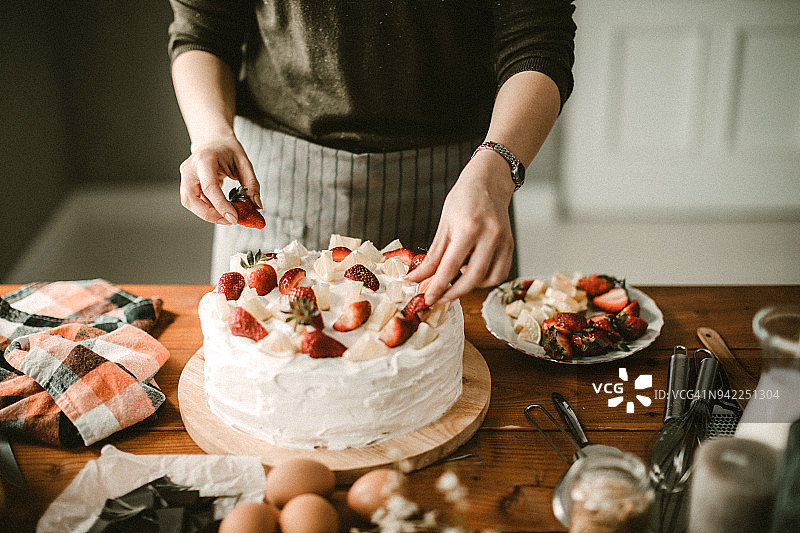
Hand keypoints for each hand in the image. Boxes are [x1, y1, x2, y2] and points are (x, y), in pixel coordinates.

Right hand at [178, 132, 260, 223]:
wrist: (213, 141)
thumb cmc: (228, 150)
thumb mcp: (244, 163)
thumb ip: (251, 184)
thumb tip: (257, 206)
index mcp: (204, 160)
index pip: (209, 187)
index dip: (221, 205)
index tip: (234, 218)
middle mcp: (189, 169)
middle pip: (192, 199)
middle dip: (211, 215)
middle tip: (231, 220)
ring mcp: (185, 178)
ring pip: (190, 204)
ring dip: (209, 214)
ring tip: (228, 215)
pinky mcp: (186, 185)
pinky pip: (194, 203)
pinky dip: (208, 210)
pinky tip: (221, 210)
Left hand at [406, 149, 515, 303]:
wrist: (489, 182)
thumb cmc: (464, 199)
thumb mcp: (444, 225)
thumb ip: (433, 255)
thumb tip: (417, 277)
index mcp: (468, 228)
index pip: (450, 267)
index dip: (437, 287)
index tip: (426, 298)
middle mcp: (489, 236)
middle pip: (472, 278)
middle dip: (453, 293)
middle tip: (438, 297)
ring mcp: (503, 241)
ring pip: (488, 279)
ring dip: (470, 286)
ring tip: (456, 279)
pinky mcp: (510, 246)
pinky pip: (499, 273)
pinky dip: (485, 280)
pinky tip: (472, 272)